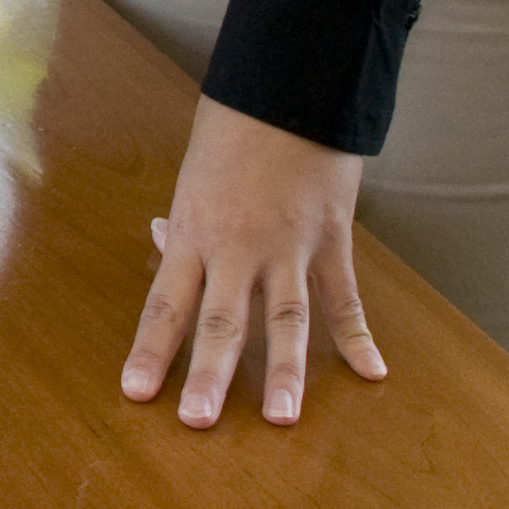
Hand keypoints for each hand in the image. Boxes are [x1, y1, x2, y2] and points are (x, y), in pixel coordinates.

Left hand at [122, 92, 386, 425]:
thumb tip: (159, 243)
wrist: (286, 87)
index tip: (136, 393)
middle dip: (208, 374)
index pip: (165, 303)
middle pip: (219, 320)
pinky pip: (344, 297)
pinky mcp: (330, 239)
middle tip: (196, 422)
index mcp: (192, 231)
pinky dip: (359, 337)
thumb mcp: (192, 175)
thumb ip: (183, 222)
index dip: (150, 350)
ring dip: (284, 372)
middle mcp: (235, 246)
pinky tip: (372, 374)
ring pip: (284, 318)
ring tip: (282, 419)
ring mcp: (287, 246)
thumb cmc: (230, 130)